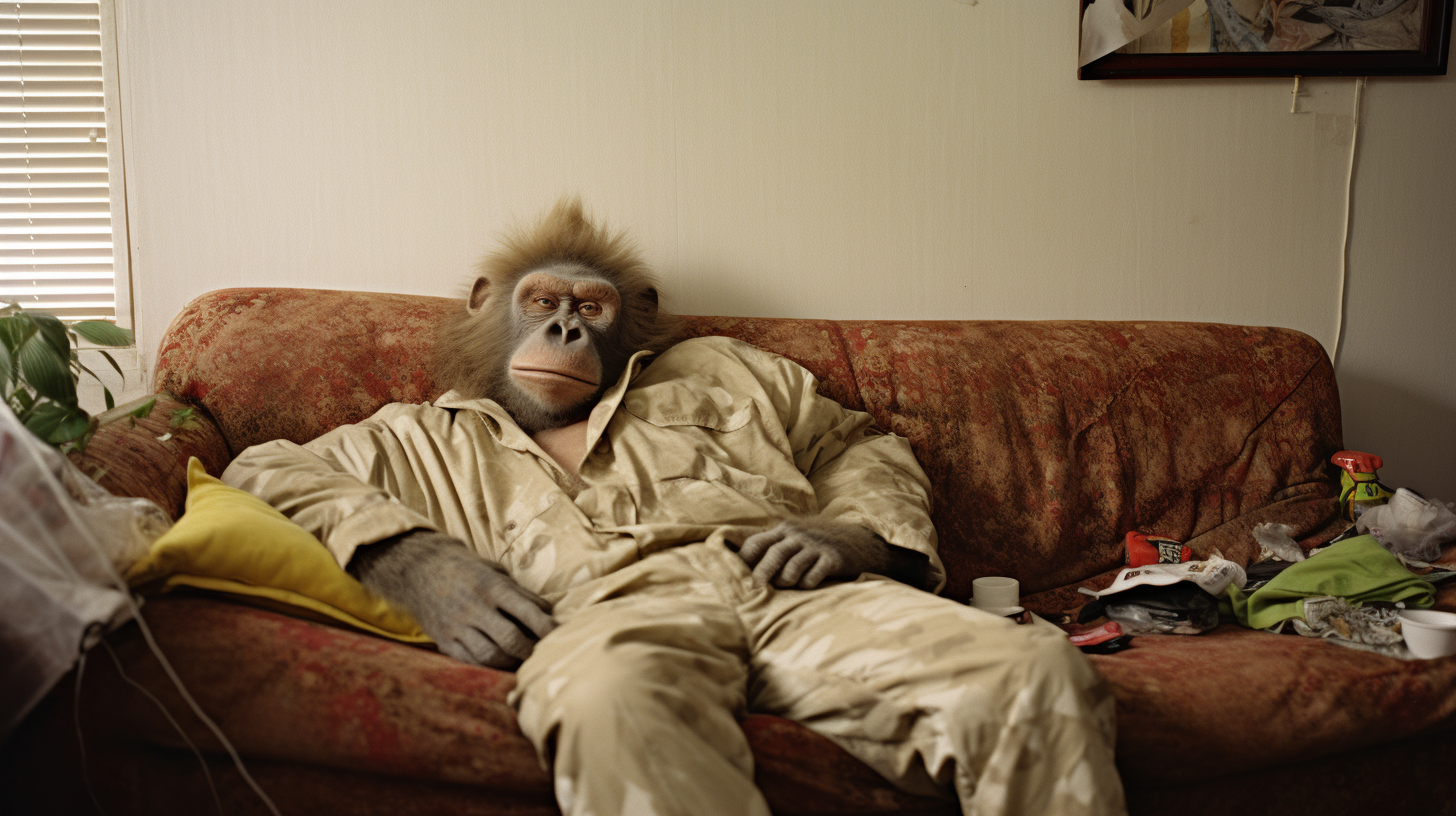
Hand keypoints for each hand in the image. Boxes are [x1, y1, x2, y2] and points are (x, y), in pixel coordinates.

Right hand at [349, 530, 556, 667]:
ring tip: (523, 661)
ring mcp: (457, 625)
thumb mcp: (496, 571)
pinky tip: (500, 663)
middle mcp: (474, 607)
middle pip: (511, 639)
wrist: (418, 568)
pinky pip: (470, 661)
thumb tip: (548, 614)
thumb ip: (521, 593)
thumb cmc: (466, 568)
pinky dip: (490, 666)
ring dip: (512, 662)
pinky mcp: (444, 640)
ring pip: (491, 655)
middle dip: (532, 651)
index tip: (560, 636)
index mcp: (491, 586)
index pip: (527, 611)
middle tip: (543, 654)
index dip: (547, 628)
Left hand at [738, 518, 893, 588]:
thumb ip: (774, 547)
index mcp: (784, 529)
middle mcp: (798, 535)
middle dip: (760, 576)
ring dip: (785, 582)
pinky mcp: (833, 558)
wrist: (862, 542)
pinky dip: (807, 585)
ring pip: (791, 568)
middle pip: (772, 556)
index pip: (755, 543)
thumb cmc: (820, 545)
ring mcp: (816, 545)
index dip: (743, 561)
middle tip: (754, 593)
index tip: (736, 578)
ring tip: (786, 587)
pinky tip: (809, 586)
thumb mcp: (796, 539)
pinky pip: (812, 577)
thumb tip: (744, 569)